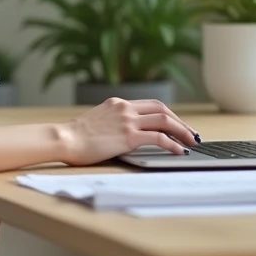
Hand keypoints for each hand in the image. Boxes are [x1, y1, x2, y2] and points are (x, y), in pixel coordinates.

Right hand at [57, 98, 199, 166]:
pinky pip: (158, 138)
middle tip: (192, 135)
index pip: (152, 105)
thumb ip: (114, 123)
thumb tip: (125, 135)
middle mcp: (125, 108)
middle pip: (163, 110)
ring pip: (165, 121)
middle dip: (180, 122)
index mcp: (118, 103)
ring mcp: (127, 121)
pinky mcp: (128, 136)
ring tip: (191, 143)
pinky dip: (172, 144)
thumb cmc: (75, 136)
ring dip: (182, 132)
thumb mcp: (97, 121)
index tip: (178, 125)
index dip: (169, 115)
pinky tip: (179, 152)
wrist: (64, 139)